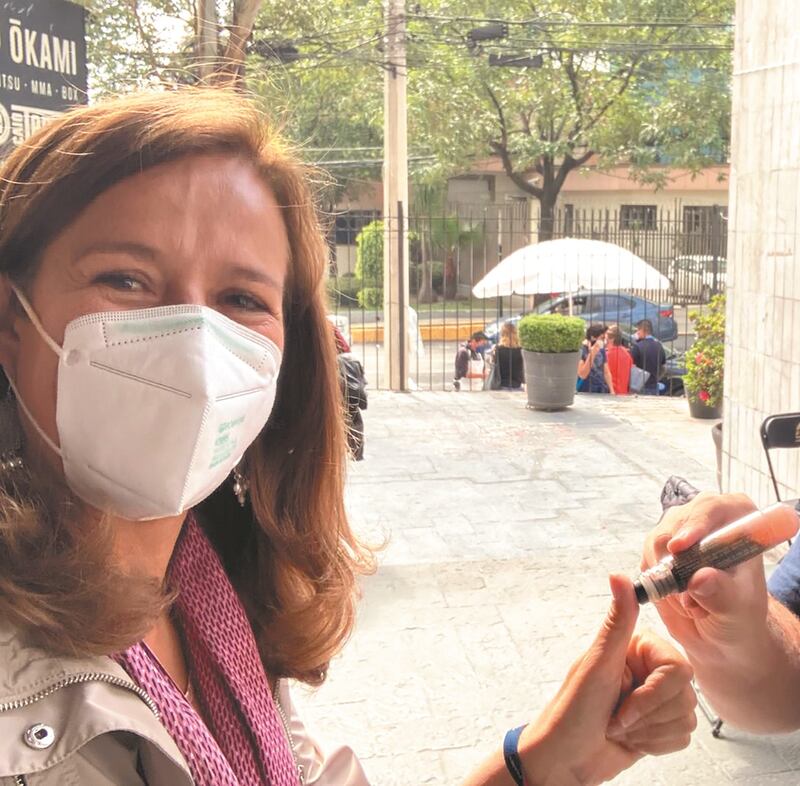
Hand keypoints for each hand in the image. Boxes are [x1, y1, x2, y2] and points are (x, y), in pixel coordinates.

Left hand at [518, 575, 694, 785]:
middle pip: (686, 695)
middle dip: (648, 716)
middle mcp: (650, 667)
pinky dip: (655, 745)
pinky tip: (631, 739)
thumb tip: (618, 575)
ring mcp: (656, 696)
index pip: (679, 669)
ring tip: (620, 727)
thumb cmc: (573, 711)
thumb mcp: (597, 664)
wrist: (566, 758)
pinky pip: (683, 737)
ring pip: (687, 718)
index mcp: (639, 646)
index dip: (654, 695)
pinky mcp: (661, 723)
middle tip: (617, 717)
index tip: (625, 705)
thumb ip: (617, 622)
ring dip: (650, 732)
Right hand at [641, 492, 767, 657]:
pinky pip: (646, 561)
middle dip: (675, 561)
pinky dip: (655, 583)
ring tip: (692, 604)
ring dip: (667, 577)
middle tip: (687, 596)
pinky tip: (677, 599)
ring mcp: (677, 531)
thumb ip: (722, 594)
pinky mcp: (657, 548)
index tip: (679, 547)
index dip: (696, 522)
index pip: (713, 508)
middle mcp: (705, 518)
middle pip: (676, 523)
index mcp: (737, 521)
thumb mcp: (738, 610)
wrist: (722, 632)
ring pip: (655, 543)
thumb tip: (700, 577)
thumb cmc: (741, 615)